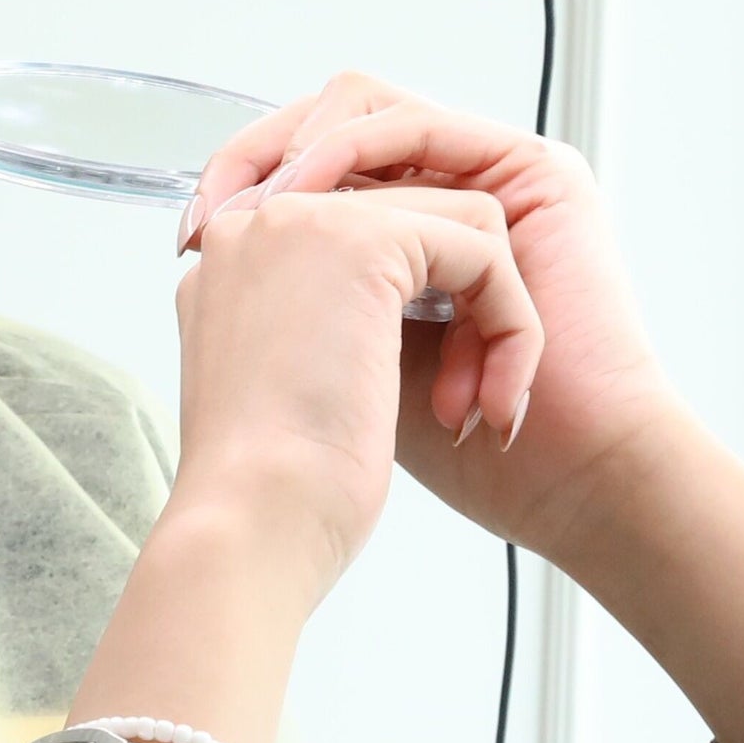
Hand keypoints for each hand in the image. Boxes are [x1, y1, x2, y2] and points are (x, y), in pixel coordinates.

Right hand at [65, 178, 537, 742]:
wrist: (252, 524)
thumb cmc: (270, 492)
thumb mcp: (290, 387)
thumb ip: (321, 329)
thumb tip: (383, 320)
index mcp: (232, 259)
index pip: (361, 233)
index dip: (420, 305)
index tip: (431, 392)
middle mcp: (260, 222)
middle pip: (415, 218)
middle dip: (464, 308)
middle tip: (461, 405)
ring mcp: (307, 218)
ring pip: (461, 226)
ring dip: (493, 319)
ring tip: (472, 406)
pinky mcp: (366, 237)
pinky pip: (485, 251)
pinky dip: (511, 328)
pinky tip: (488, 401)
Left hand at [192, 72, 743, 742]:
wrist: (539, 474)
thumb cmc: (451, 438)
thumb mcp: (335, 346)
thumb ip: (293, 278)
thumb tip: (208, 227)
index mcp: (399, 238)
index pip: (305, 164)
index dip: (240, 179)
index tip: (188, 230)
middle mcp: (445, 196)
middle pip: (333, 120)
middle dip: (268, 156)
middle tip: (222, 215)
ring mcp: (492, 179)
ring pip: (374, 111)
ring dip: (317, 157)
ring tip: (285, 213)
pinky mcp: (537, 176)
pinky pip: (426, 129)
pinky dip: (366, 154)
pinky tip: (322, 201)